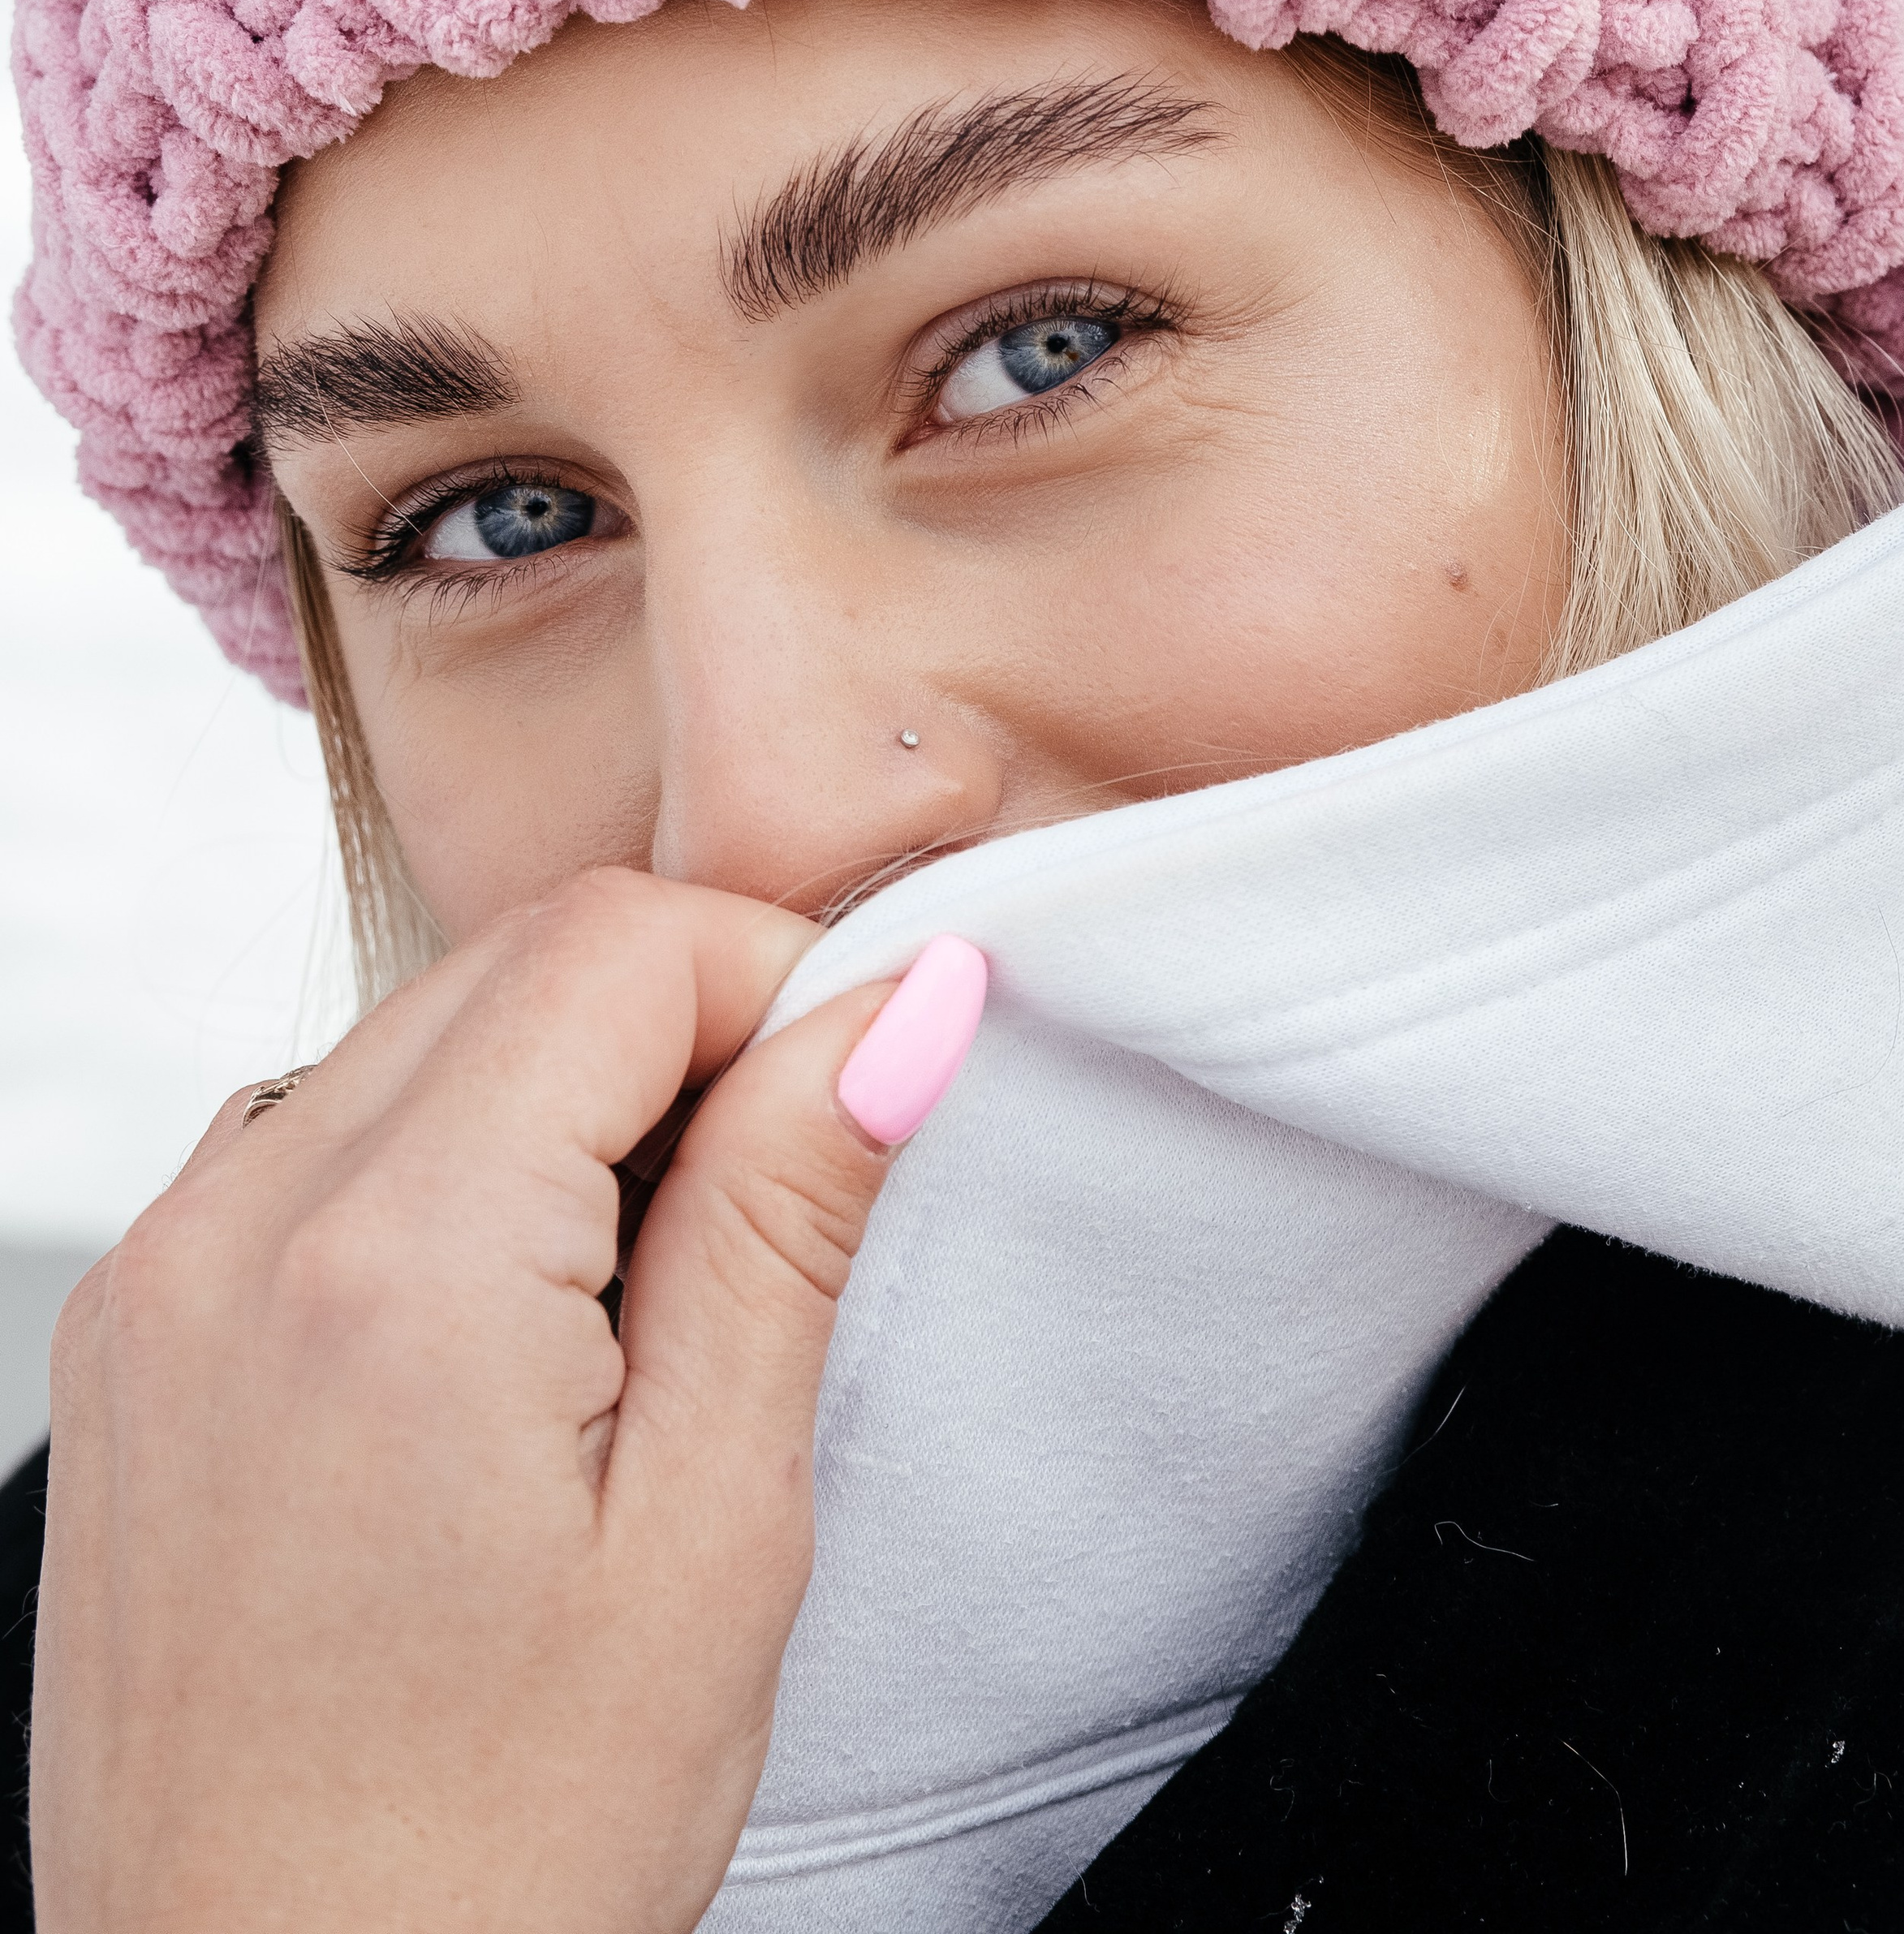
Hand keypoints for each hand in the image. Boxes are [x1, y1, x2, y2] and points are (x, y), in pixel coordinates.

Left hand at [29, 871, 984, 1932]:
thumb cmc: (497, 1857)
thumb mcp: (712, 1534)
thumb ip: (789, 1221)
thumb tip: (898, 1006)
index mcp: (396, 1265)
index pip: (618, 940)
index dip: (774, 979)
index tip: (847, 1098)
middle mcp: (234, 1230)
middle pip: (510, 964)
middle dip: (676, 1032)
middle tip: (762, 1219)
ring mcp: (155, 1280)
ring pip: (410, 1034)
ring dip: (552, 1099)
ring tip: (628, 1312)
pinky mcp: (126, 1337)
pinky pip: (305, 1139)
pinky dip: (432, 1167)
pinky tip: (499, 1337)